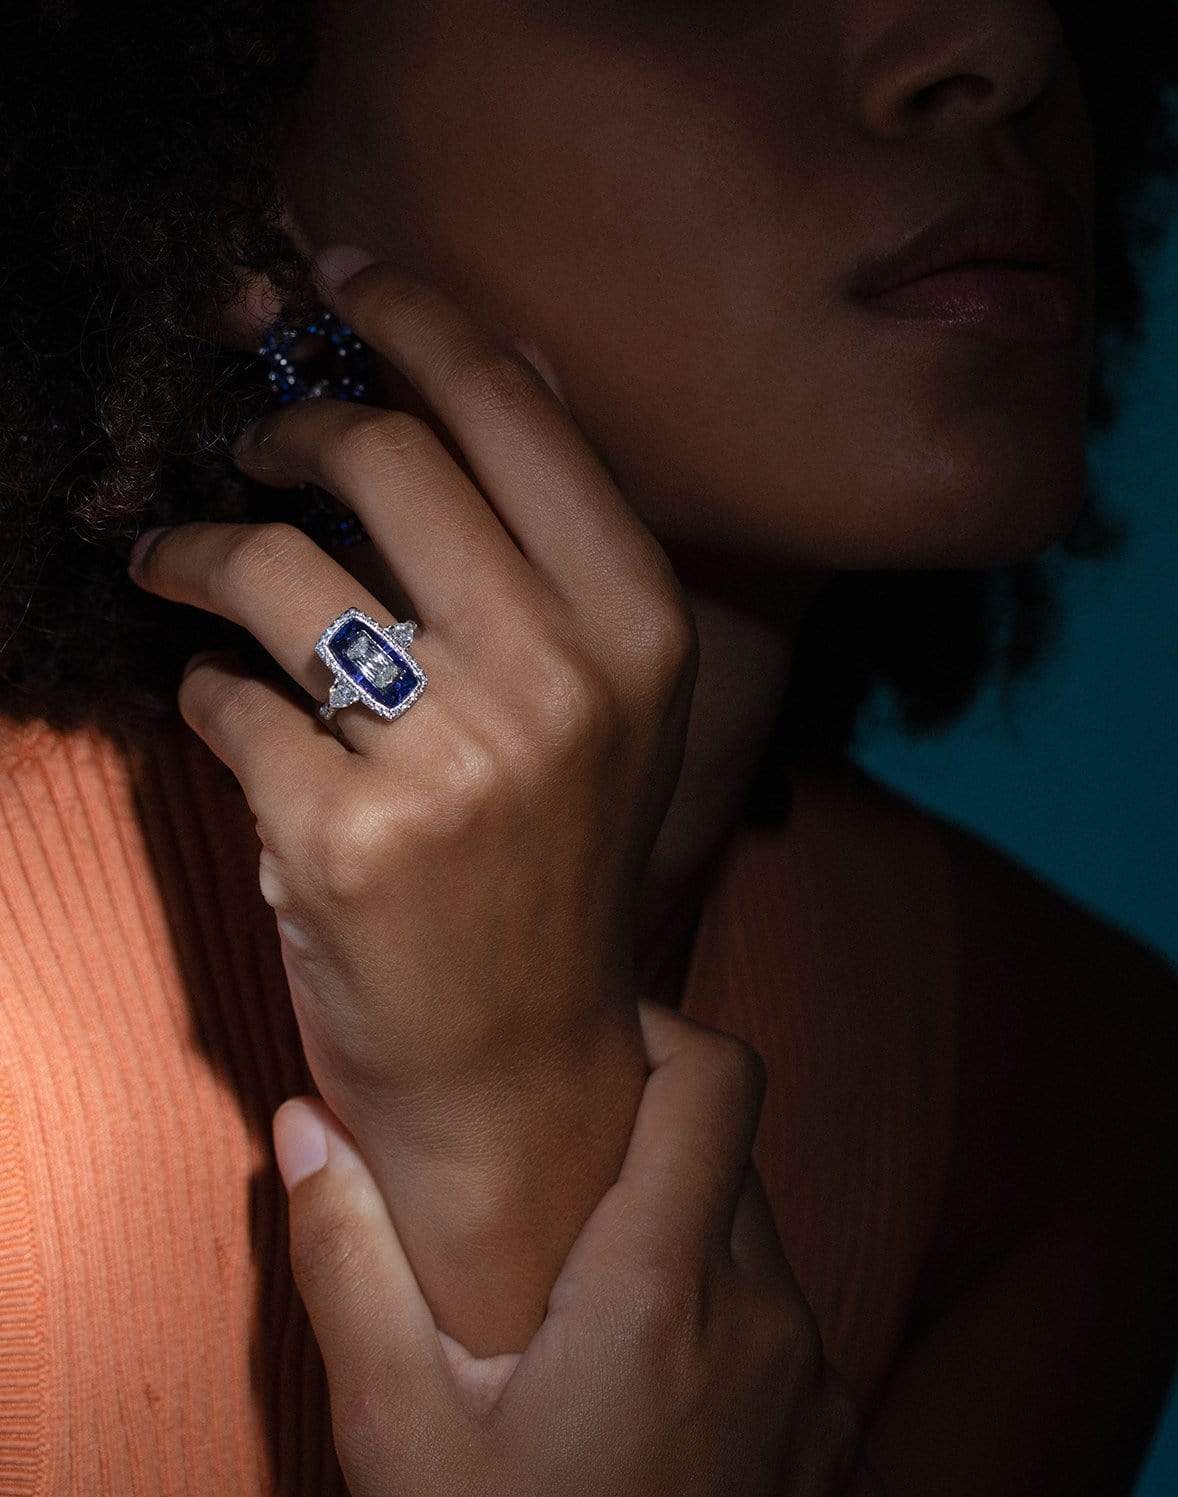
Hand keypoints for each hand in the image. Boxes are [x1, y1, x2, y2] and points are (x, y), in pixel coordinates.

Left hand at [128, 247, 698, 1347]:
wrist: (522, 1056)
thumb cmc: (553, 857)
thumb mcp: (608, 691)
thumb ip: (560, 531)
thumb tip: (501, 355)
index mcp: (638, 622)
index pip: (512, 406)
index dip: (409, 317)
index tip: (336, 281)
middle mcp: (565, 678)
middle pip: (382, 455)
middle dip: (285, 427)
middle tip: (250, 444)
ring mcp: (457, 762)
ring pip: (275, 566)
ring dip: (200, 547)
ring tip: (177, 563)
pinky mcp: (346, 841)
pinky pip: (223, 699)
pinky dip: (200, 690)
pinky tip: (217, 708)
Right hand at [273, 999, 872, 1496]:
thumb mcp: (399, 1432)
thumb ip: (350, 1261)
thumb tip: (304, 1124)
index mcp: (664, 1291)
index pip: (717, 1080)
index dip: (663, 1028)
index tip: (592, 1044)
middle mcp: (766, 1317)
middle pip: (730, 1152)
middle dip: (650, 1139)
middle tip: (557, 1175)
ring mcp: (815, 1385)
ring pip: (756, 1237)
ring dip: (683, 1229)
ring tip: (585, 1286)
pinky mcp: (832, 1441)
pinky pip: (782, 1318)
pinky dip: (723, 1308)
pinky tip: (646, 1378)